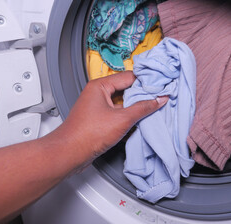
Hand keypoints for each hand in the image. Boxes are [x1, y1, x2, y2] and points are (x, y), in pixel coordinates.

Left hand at [51, 71, 167, 166]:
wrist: (69, 154)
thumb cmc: (88, 134)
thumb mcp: (122, 119)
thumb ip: (143, 108)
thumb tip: (159, 100)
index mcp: (100, 86)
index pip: (129, 77)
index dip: (145, 81)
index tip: (161, 86)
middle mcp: (98, 94)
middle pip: (126, 90)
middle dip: (141, 96)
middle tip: (158, 99)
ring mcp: (97, 107)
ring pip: (122, 103)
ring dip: (135, 108)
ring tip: (151, 110)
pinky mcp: (99, 120)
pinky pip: (117, 114)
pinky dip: (127, 118)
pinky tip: (138, 123)